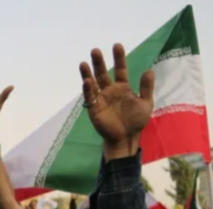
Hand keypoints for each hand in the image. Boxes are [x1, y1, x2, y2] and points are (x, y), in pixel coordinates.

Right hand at [79, 44, 153, 159]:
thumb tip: (148, 70)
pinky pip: (90, 97)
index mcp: (122, 88)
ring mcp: (101, 99)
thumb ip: (146, 88)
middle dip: (99, 62)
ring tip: (83, 63)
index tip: (117, 45)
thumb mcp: (146, 103)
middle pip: (103, 73)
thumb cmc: (136, 121)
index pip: (120, 69)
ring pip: (93, 83)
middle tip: (95, 50)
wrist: (127, 138)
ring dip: (88, 73)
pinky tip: (87, 81)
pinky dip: (88, 90)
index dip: (119, 58)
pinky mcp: (94, 109)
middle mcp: (110, 91)